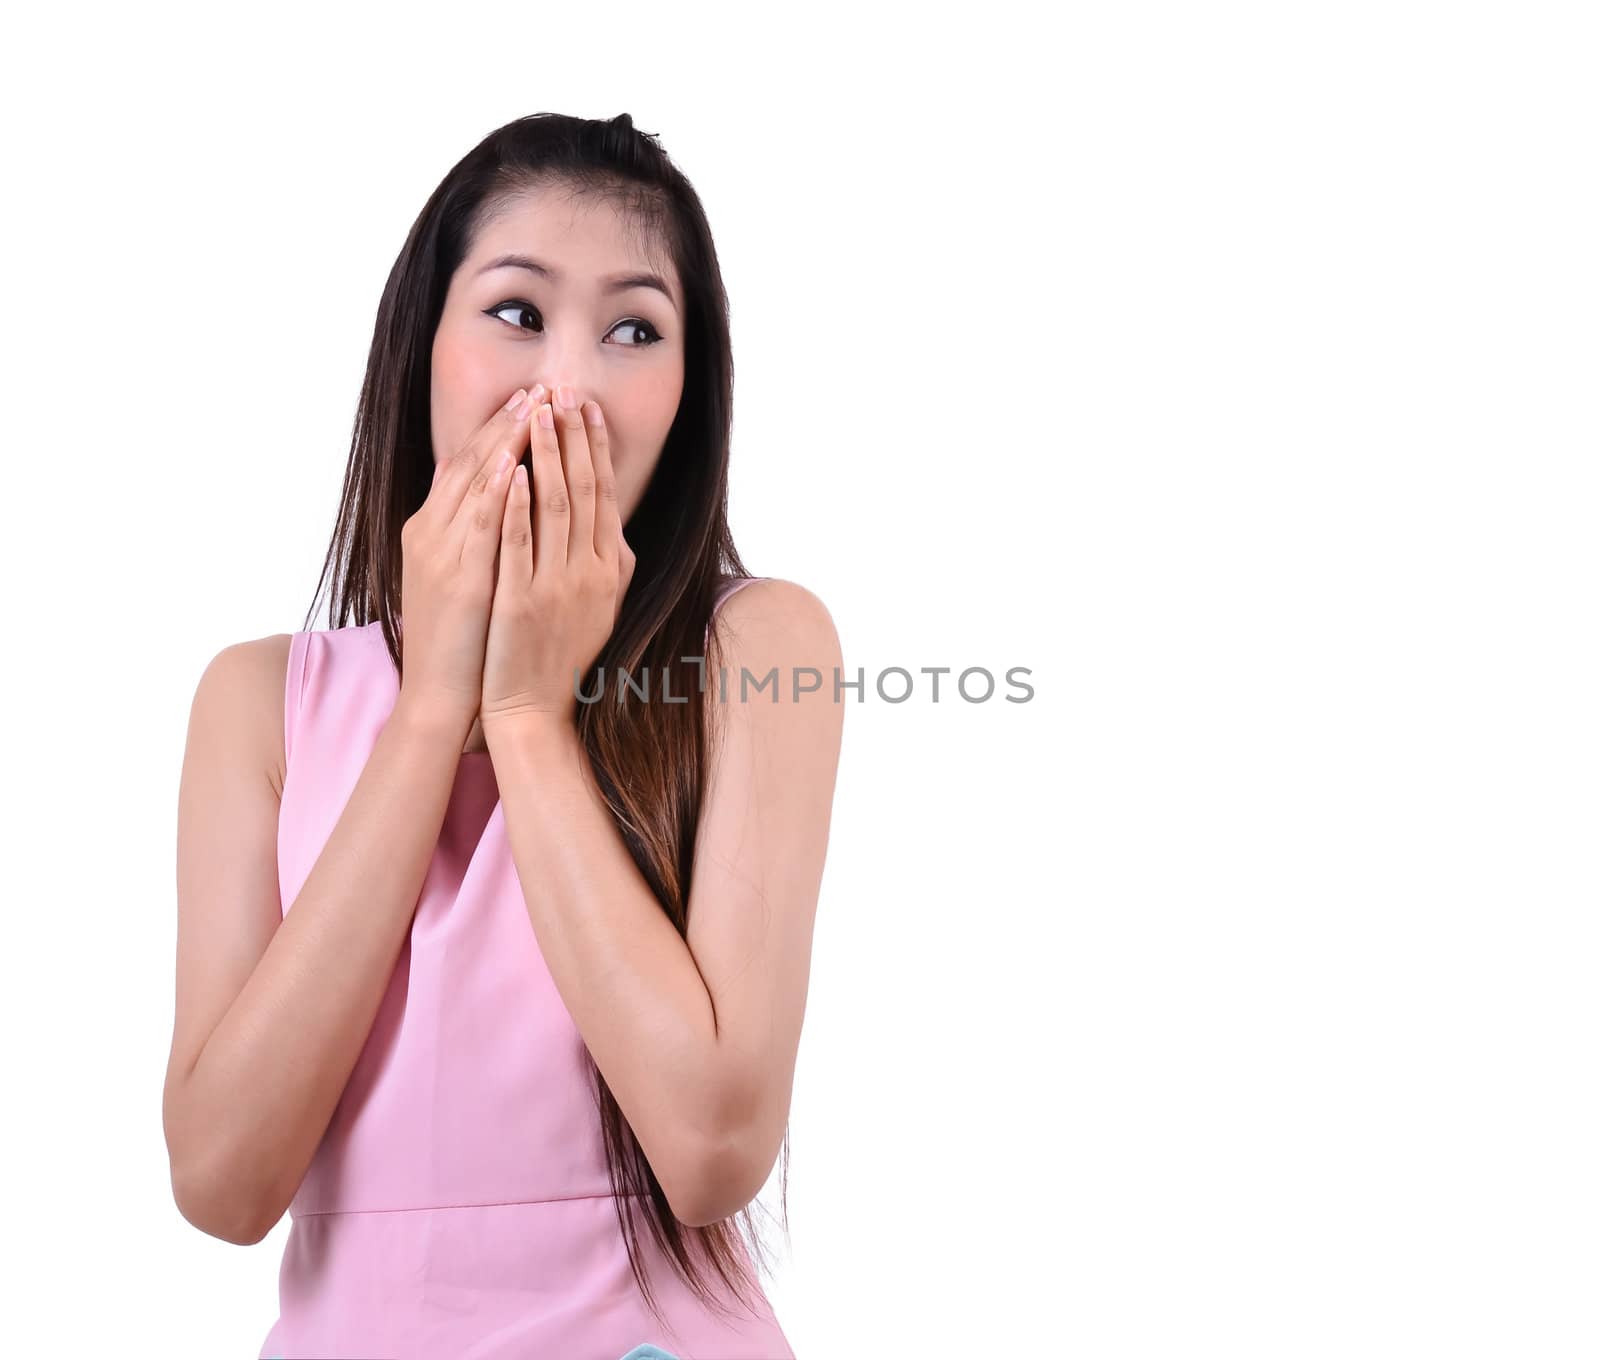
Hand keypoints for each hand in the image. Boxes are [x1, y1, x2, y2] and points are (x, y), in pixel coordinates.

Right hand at [395, 384, 540, 727]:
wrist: (441, 695)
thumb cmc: (462, 640)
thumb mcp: (465, 576)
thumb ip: (475, 535)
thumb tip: (497, 496)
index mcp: (432, 530)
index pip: (468, 465)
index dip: (498, 430)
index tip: (531, 398)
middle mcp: (431, 533)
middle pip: (471, 464)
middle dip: (506, 424)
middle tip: (539, 388)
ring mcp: (442, 555)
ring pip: (475, 486)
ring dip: (505, 443)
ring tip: (533, 408)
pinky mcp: (459, 580)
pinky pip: (478, 527)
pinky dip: (496, 493)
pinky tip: (514, 465)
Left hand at [481, 385, 636, 732]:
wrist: (535, 710)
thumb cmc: (562, 657)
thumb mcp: (601, 608)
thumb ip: (608, 564)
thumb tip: (615, 526)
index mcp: (612, 569)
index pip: (604, 493)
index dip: (595, 446)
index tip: (585, 406)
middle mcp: (592, 573)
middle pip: (583, 490)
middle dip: (572, 436)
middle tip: (562, 390)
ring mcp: (557, 587)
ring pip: (553, 507)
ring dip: (545, 455)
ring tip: (537, 413)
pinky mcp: (521, 602)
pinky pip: (519, 544)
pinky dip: (515, 506)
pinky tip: (510, 471)